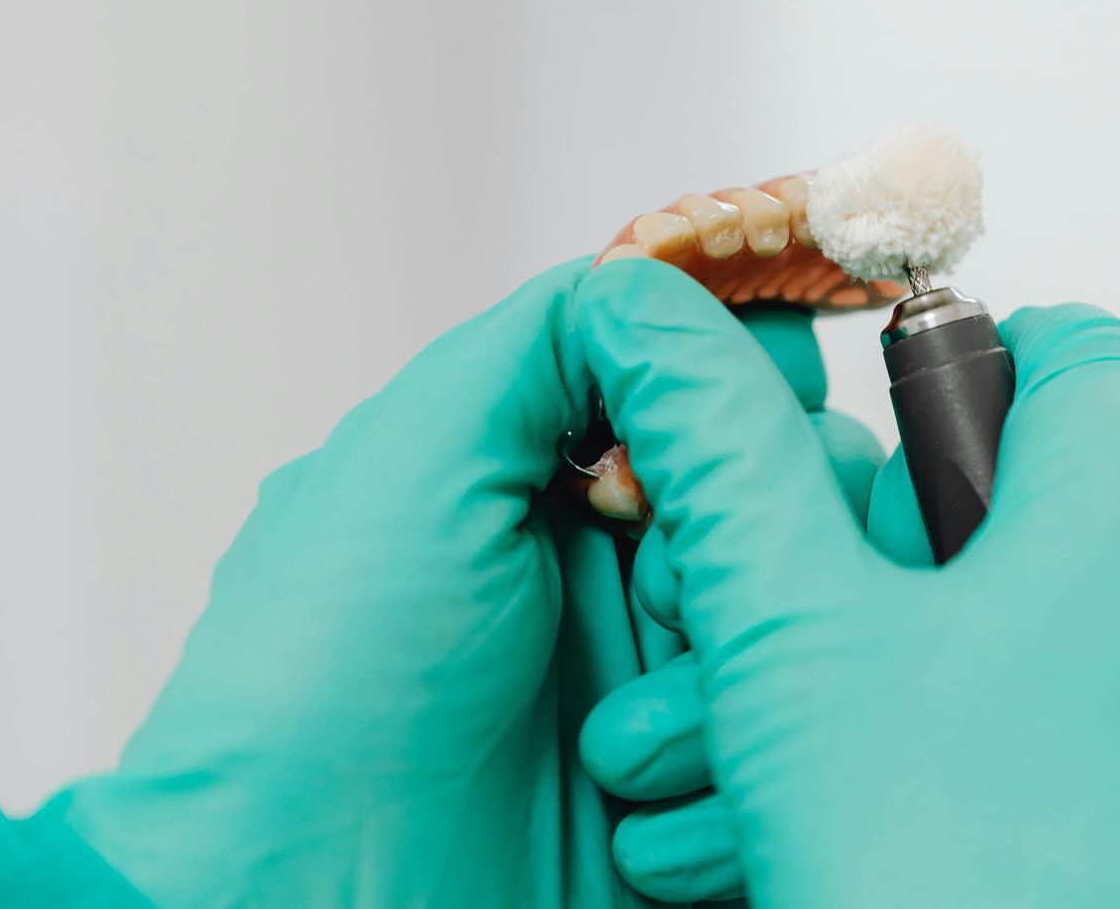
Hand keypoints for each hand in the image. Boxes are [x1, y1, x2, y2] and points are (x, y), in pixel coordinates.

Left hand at [46, 260, 882, 908]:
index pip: (720, 394)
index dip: (759, 391)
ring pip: (811, 618)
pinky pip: (802, 751)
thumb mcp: (414, 460)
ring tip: (623, 744)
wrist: (308, 904)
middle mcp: (624, 575)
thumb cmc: (323, 684)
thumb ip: (544, 341)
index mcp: (558, 483)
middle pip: (789, 497)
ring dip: (734, 673)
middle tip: (662, 594)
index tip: (782, 392)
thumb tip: (669, 274)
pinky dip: (744, 780)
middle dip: (749, 535)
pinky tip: (650, 817)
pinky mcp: (710, 797)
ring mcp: (673, 689)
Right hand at [575, 260, 1119, 907]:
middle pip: (1086, 520)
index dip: (931, 441)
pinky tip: (1050, 873)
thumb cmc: (991, 888)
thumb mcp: (804, 661)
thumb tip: (648, 316)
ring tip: (919, 829)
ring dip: (1034, 708)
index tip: (869, 553)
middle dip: (950, 609)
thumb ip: (727, 460)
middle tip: (838, 733)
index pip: (1039, 351)